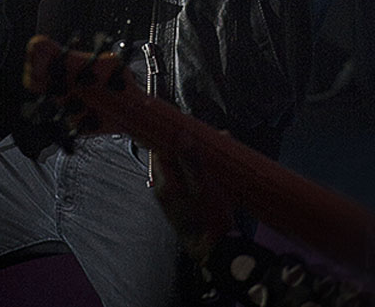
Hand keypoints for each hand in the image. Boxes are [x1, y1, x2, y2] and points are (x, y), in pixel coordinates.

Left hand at [152, 139, 235, 263]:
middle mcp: (165, 187)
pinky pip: (187, 175)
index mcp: (164, 183)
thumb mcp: (203, 188)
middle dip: (188, 143)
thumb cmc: (209, 222)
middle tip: (206, 137)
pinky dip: (198, 166)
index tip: (184, 124)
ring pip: (180, 165)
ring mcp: (174, 194)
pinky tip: (214, 164)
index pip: (158, 149)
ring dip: (195, 154)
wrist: (215, 251)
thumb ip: (191, 161)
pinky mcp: (184, 199)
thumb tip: (182, 136)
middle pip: (170, 155)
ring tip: (214, 148)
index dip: (170, 134)